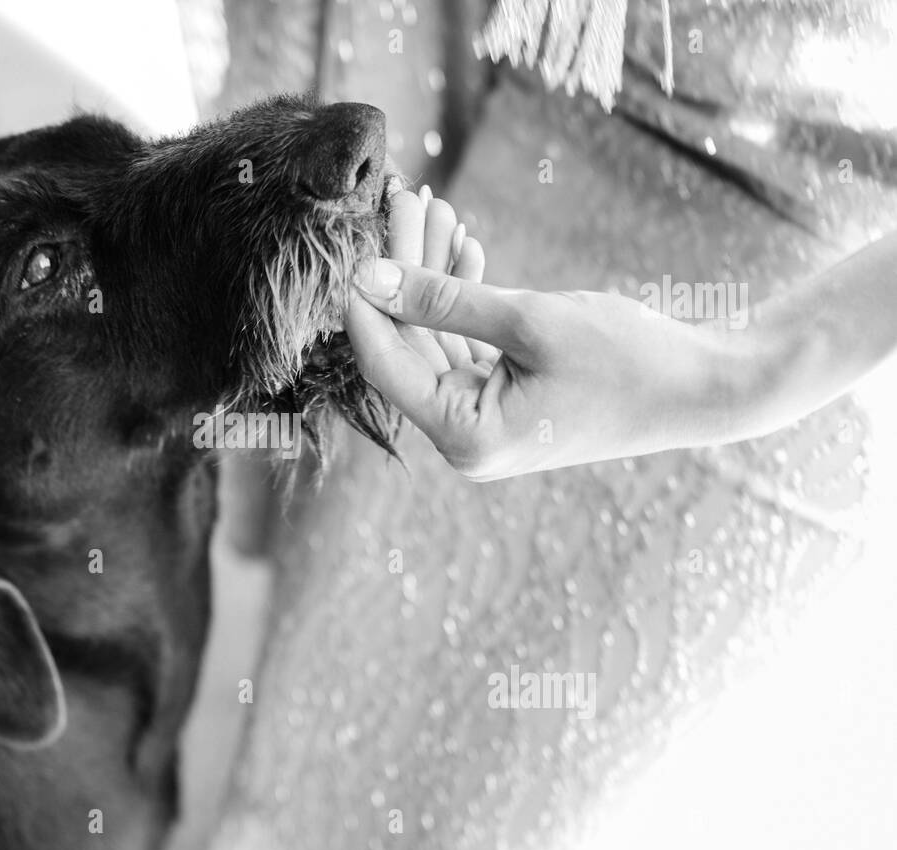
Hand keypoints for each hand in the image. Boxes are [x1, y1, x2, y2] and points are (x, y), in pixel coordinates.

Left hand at [346, 201, 734, 478]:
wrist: (707, 386)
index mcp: (465, 437)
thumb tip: (369, 278)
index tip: (353, 243)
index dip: (364, 305)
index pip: (386, 365)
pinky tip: (463, 247)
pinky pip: (464, 343)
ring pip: (434, 337)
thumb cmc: (628, 359)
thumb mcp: (530, 321)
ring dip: (432, 275)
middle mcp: (465, 438)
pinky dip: (461, 299)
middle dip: (405, 270)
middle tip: (405, 200)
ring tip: (434, 206)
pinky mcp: (504, 399)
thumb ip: (442, 299)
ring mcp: (484, 420)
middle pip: (408, 345)